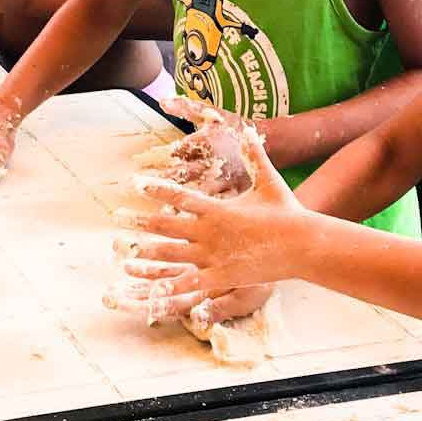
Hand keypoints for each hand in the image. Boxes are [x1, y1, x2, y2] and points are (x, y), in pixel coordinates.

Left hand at [114, 128, 308, 303]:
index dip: (156, 189)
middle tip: (116, 218)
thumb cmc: (288, 212)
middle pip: (166, 226)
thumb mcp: (269, 180)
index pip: (180, 196)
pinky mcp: (222, 277)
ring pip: (171, 255)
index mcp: (217, 209)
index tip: (136, 183)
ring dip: (145, 254)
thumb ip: (255, 156)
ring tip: (123, 253)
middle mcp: (210, 232)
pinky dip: (169, 288)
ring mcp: (214, 256)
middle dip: (139, 222)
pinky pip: (190, 283)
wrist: (304, 244)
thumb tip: (248, 129)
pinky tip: (149, 291)